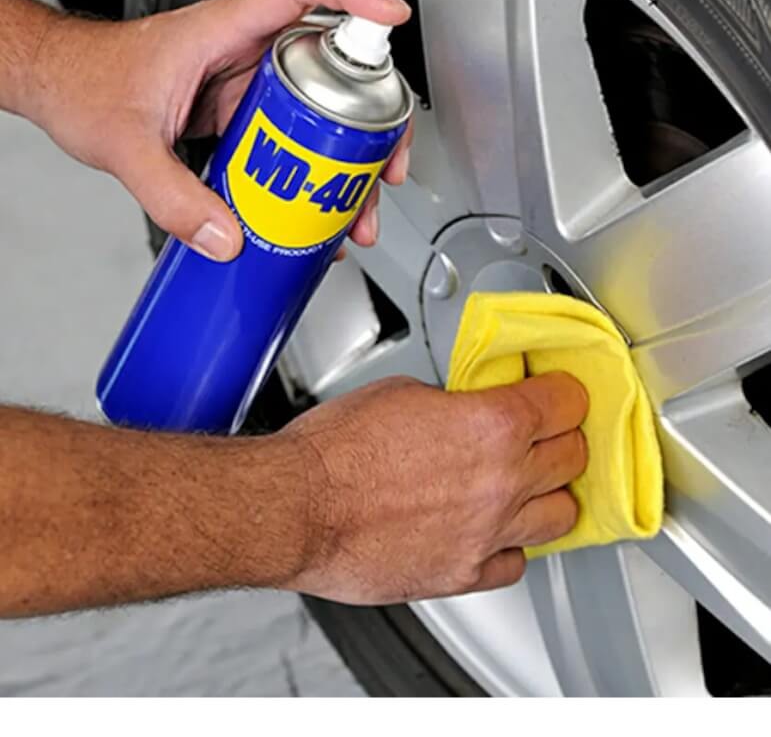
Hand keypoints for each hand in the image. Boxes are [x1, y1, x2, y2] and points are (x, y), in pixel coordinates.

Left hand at [22, 0, 411, 260]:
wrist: (60, 86)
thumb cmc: (84, 81)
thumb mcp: (126, 144)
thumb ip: (172, 196)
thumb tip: (226, 237)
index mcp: (222, 28)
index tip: (392, 13)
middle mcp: (242, 48)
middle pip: (331, 65)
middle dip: (371, 117)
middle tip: (385, 165)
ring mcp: (244, 80)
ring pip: (318, 106)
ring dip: (347, 155)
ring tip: (356, 207)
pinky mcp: (239, 110)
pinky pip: (292, 133)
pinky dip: (313, 168)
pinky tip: (315, 207)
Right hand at [275, 372, 588, 604]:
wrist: (297, 506)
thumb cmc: (335, 450)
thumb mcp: (403, 391)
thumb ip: (454, 403)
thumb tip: (466, 408)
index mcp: (491, 426)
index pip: (567, 403)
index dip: (564, 392)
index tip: (559, 393)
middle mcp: (501, 482)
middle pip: (573, 457)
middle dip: (562, 437)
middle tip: (545, 431)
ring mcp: (486, 533)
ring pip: (560, 516)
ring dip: (548, 494)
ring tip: (529, 483)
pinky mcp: (462, 575)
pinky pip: (515, 564)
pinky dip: (511, 545)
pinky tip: (493, 530)